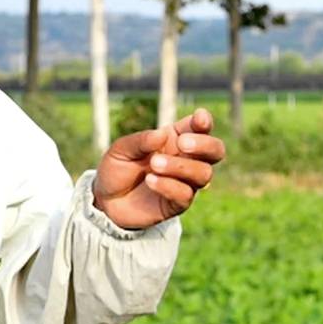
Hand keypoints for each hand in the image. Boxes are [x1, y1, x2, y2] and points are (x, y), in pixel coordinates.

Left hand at [98, 111, 225, 228]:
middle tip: (181, 144)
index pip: (200, 128)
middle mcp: (186, 159)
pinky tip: (150, 180)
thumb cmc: (117, 169)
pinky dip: (169, 185)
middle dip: (205, 145)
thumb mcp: (121, 149)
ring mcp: (185, 182)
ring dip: (181, 166)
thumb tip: (162, 135)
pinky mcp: (178, 204)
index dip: (205, 122)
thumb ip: (141, 140)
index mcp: (176, 139)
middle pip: (216, 151)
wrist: (105, 201)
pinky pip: (186, 194)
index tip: (198, 119)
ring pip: (204, 173)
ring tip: (154, 164)